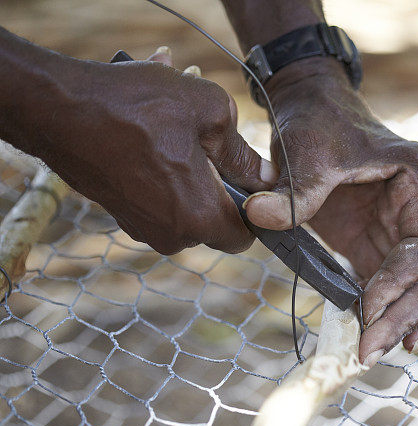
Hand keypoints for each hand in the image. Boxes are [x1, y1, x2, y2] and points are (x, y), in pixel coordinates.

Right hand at [35, 47, 272, 254]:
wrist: (58, 108)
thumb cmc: (135, 105)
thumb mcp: (209, 112)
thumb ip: (244, 153)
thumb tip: (266, 178)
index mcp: (201, 217)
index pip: (246, 235)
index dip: (254, 208)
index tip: (249, 177)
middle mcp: (173, 234)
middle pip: (218, 221)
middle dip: (221, 186)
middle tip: (211, 143)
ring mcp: (145, 228)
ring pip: (188, 207)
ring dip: (192, 174)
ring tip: (180, 131)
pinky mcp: (124, 214)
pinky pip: (161, 200)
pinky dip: (166, 173)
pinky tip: (157, 137)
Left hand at [243, 58, 417, 365]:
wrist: (314, 108)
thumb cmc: (318, 121)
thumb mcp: (309, 150)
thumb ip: (293, 189)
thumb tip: (260, 217)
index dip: (399, 282)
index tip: (366, 309)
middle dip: (405, 316)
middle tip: (368, 351)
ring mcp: (406, 232)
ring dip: (406, 323)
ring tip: (373, 354)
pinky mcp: (383, 248)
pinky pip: (400, 291)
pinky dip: (393, 317)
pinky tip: (377, 343)